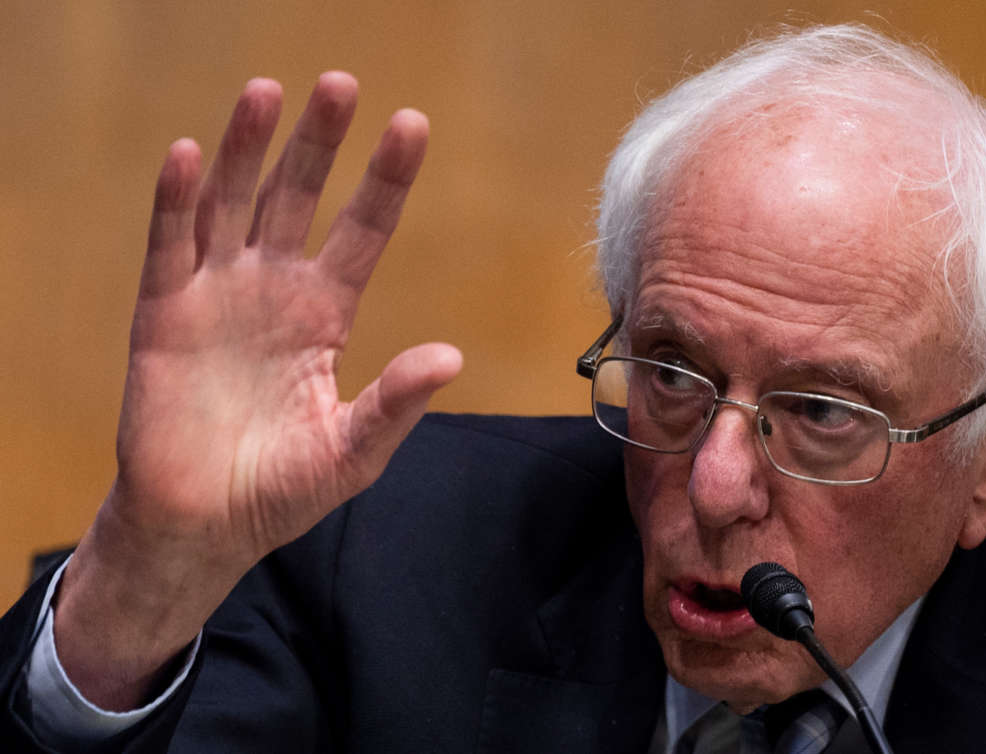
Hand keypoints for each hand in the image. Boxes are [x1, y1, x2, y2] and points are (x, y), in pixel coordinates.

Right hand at [54, 72, 460, 707]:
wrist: (204, 526)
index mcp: (326, 313)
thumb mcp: (352, 449)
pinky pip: (169, 246)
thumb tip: (451, 356)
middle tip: (341, 84)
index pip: (363, 230)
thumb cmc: (282, 489)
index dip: (385, 179)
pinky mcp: (163, 313)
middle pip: (299, 198)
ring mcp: (217, 295)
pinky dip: (177, 200)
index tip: (412, 123)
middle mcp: (274, 289)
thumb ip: (395, 402)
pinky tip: (193, 154)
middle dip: (318, 143)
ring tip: (267, 91)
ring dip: (248, 149)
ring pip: (233, 205)